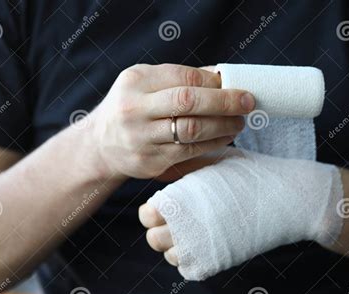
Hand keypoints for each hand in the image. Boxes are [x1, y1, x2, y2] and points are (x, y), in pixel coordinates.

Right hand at [91, 64, 254, 178]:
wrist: (100, 145)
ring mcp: (141, 138)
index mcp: (136, 82)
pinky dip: (213, 144)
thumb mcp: (144, 83)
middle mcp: (135, 109)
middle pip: (188, 102)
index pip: (183, 78)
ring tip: (239, 122)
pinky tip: (225, 137)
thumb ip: (179, 78)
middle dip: (225, 102)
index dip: (214, 82)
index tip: (236, 86)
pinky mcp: (150, 162)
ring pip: (192, 131)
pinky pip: (189, 152)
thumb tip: (221, 76)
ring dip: (223, 126)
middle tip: (248, 103)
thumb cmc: (131, 107)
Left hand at [140, 150, 343, 280]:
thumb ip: (188, 167)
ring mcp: (195, 248)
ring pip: (170, 256)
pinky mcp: (212, 264)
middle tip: (185, 222)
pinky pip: (188, 269)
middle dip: (164, 231)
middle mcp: (179, 225)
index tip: (172, 208)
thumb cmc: (250, 175)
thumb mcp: (215, 160)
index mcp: (177, 198)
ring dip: (180, 246)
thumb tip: (169, 171)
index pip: (146, 215)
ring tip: (201, 232)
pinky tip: (212, 243)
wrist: (284, 199)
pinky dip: (196, 259)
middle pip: (153, 239)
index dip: (156, 212)